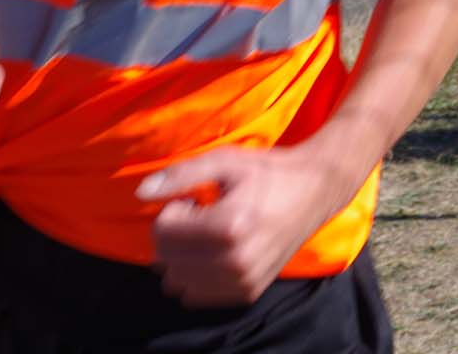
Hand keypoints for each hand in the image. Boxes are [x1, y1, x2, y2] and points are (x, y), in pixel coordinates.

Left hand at [139, 145, 346, 307]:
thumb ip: (180, 175)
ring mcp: (244, 280)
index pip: (164, 233)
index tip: (194, 199)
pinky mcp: (249, 292)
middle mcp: (237, 260)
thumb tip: (141, 193)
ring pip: (178, 283)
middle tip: (200, 216)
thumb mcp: (225, 161)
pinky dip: (197, 275)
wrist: (316, 190)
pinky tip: (217, 252)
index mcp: (230, 225)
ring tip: (208, 235)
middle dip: (173, 236)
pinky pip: (198, 296)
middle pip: (167, 260)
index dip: (172, 210)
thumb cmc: (269, 172)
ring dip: (183, 259)